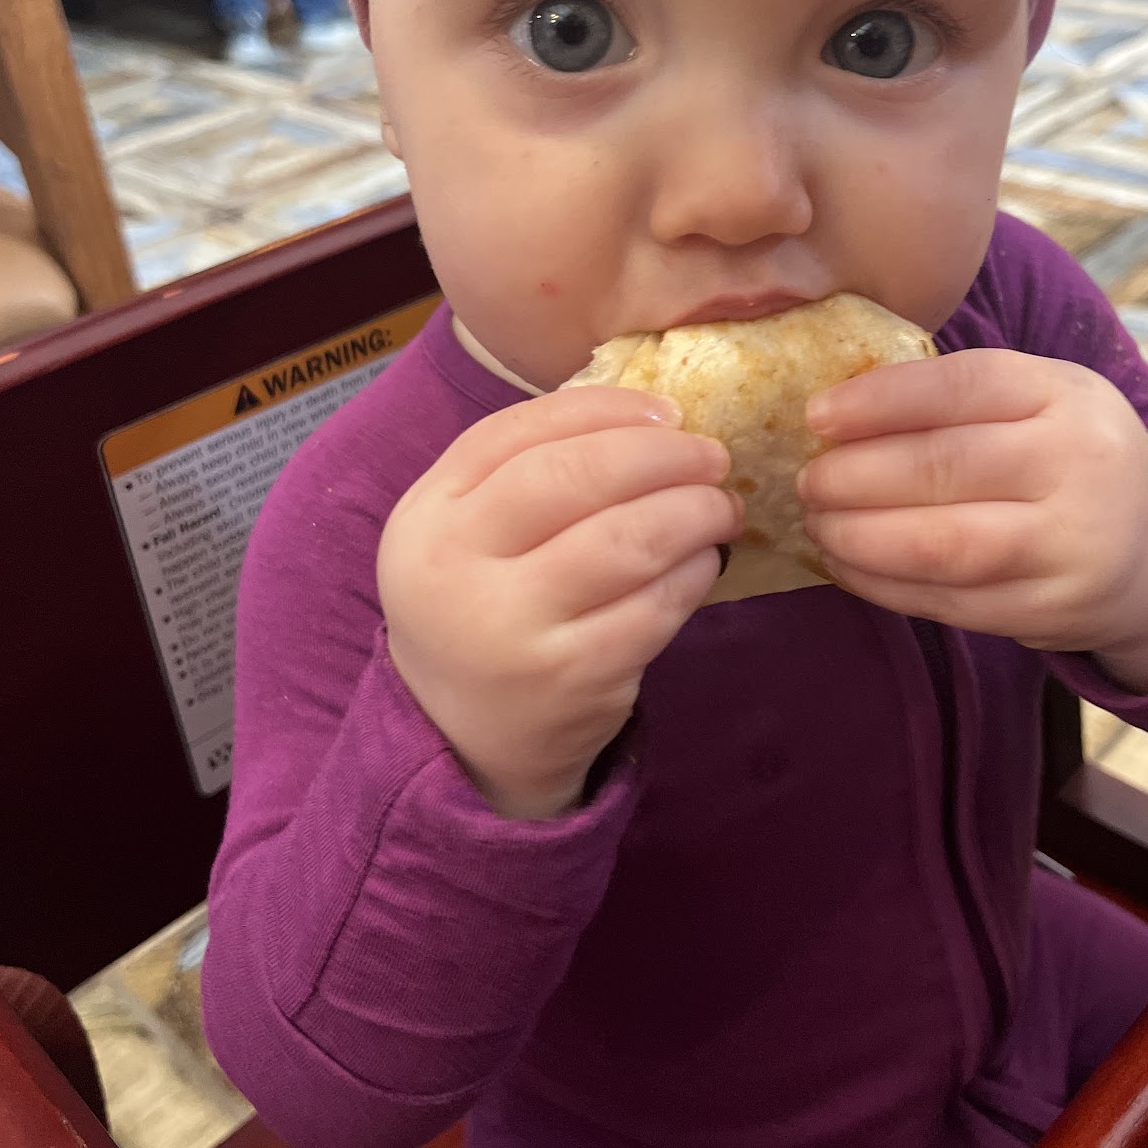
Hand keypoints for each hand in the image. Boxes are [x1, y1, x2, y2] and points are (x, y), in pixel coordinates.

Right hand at [378, 387, 739, 818]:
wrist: (464, 737)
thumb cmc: (484, 604)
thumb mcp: (468, 532)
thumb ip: (526, 468)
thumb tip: (648, 414)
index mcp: (427, 516)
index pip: (518, 433)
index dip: (604, 410)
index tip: (666, 411)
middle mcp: (457, 570)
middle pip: (573, 477)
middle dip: (660, 455)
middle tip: (711, 456)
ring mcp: (513, 631)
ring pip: (625, 541)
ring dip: (692, 512)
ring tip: (720, 506)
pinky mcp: (571, 681)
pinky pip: (653, 608)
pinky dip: (693, 574)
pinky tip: (704, 562)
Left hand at [799, 350, 1147, 691]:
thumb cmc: (1065, 456)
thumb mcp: (1039, 400)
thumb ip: (956, 396)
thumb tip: (834, 410)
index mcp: (1066, 393)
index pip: (961, 387)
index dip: (879, 402)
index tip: (816, 416)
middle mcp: (1078, 465)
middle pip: (944, 468)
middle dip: (855, 477)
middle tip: (806, 481)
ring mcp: (1070, 545)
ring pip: (943, 546)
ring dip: (861, 538)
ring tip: (819, 526)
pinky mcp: (1051, 611)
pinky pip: (949, 602)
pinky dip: (884, 586)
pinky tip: (848, 567)